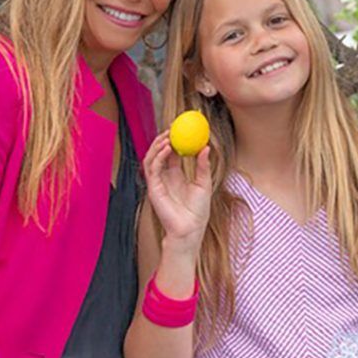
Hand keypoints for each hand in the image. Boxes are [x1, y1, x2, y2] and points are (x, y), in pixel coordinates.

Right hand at [142, 130, 212, 254]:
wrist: (191, 229)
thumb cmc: (198, 210)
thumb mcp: (204, 183)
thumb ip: (203, 165)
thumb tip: (206, 147)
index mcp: (175, 175)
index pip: (171, 153)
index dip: (174, 140)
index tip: (181, 128)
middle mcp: (165, 177)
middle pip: (158, 153)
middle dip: (163, 139)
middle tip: (172, 128)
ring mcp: (158, 182)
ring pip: (151, 158)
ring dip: (158, 146)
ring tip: (168, 136)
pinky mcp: (154, 188)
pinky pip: (153, 169)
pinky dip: (159, 156)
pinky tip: (167, 148)